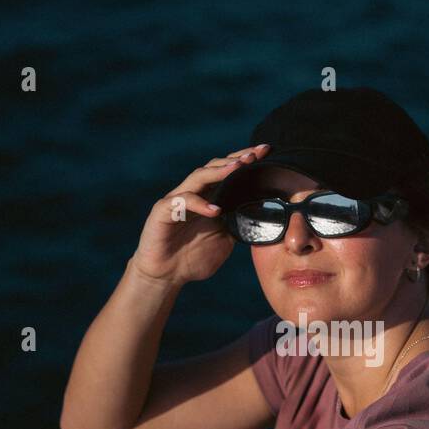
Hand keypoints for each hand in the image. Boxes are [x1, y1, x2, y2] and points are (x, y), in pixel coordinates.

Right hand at [130, 143, 271, 286]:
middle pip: (214, 167)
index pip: (227, 172)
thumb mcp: (224, 240)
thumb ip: (238, 224)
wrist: (166, 276)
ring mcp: (177, 200)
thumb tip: (262, 215)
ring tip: (237, 168)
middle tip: (254, 155)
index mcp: (208, 197)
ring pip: (198, 177)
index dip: (245, 160)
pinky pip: (182, 202)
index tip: (266, 152)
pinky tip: (215, 210)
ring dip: (219, 171)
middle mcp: (193, 193)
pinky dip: (199, 204)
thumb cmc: (193, 258)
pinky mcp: (163, 212)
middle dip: (235, 159)